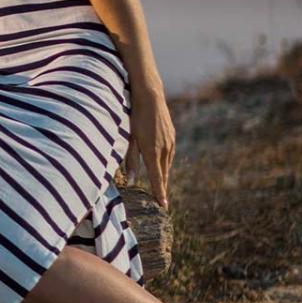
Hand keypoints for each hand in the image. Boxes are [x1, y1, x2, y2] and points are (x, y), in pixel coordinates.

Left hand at [127, 81, 174, 208]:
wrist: (150, 96)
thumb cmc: (135, 117)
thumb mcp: (130, 138)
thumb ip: (131, 161)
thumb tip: (132, 181)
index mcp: (153, 151)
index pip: (157, 178)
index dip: (159, 192)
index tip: (163, 206)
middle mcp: (164, 149)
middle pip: (163, 174)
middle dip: (162, 188)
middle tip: (161, 202)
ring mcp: (170, 142)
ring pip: (167, 164)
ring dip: (164, 175)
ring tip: (161, 187)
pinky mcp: (172, 136)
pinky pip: (169, 154)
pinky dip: (165, 163)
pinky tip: (162, 165)